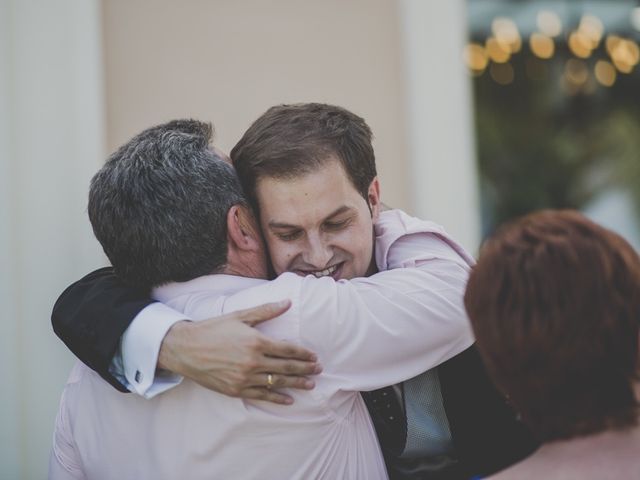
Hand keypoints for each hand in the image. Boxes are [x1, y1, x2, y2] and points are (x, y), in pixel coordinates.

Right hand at [157, 300, 321, 403]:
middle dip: (305, 369)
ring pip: (277, 382)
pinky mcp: (236, 390)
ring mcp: (245, 377)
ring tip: (310, 385)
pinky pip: (261, 396)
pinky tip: (289, 400)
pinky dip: (276, 398)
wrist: (185, 348)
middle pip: (286, 367)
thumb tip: (287, 302)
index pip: (287, 349)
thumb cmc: (213, 329)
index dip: (303, 353)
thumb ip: (265, 311)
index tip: (314, 356)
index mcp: (256, 341)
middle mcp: (253, 361)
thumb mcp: (239, 316)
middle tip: (319, 370)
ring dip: (296, 384)